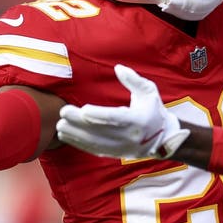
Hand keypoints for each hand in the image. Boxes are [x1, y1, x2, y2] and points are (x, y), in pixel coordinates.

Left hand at [55, 64, 189, 159]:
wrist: (162, 139)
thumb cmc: (153, 111)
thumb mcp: (149, 92)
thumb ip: (134, 80)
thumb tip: (118, 68)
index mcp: (138, 120)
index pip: (116, 119)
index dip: (100, 115)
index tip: (83, 110)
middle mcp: (129, 137)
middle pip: (101, 131)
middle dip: (79, 123)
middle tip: (63, 112)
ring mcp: (121, 148)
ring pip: (94, 143)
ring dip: (75, 134)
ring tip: (60, 124)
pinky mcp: (114, 154)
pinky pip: (93, 149)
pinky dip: (78, 143)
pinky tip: (65, 135)